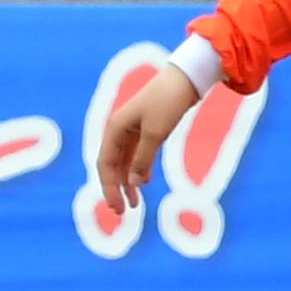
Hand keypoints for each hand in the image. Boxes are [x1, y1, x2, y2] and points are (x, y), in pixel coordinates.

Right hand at [93, 66, 202, 215]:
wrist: (185, 79)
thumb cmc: (167, 103)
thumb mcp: (155, 133)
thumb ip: (143, 160)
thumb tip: (135, 185)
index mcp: (114, 129)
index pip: (105, 165)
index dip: (108, 188)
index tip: (118, 208)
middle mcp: (119, 130)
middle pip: (112, 165)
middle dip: (116, 188)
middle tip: (124, 211)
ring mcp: (132, 129)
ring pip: (124, 162)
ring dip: (128, 181)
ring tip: (136, 202)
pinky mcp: (146, 128)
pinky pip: (136, 154)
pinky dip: (139, 169)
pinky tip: (146, 181)